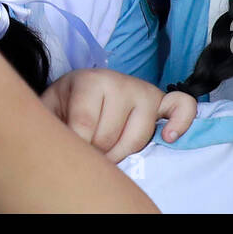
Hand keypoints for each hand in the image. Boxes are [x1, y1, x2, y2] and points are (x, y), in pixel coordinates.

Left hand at [42, 68, 196, 161]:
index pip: (84, 128)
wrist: (85, 85)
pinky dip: (180, 123)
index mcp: (90, 81)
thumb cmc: (67, 102)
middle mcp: (120, 81)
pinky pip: (182, 108)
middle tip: (88, 145)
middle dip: (96, 151)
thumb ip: (50, 124)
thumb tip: (58, 146)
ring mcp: (144, 91)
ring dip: (121, 152)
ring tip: (107, 148)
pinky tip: (168, 137)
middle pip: (110, 138)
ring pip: (138, 139)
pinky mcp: (162, 101)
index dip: (77, 146)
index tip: (70, 144)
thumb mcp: (50, 108)